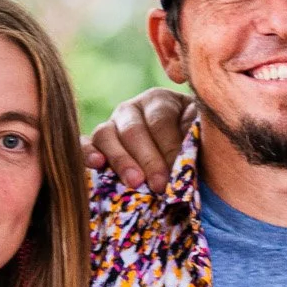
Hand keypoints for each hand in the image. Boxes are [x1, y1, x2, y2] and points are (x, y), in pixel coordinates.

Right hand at [82, 88, 196, 192]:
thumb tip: (190, 159)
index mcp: (160, 101)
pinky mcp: (96, 143)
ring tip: (135, 182)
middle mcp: (131, 109)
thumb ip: (196, 141)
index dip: (169, 148)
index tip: (177, 172)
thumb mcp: (201, 136)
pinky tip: (97, 164)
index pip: (161, 122)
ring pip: (107, 135)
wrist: (183, 150)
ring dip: (121, 160)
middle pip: (134, 130)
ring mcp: (110, 125)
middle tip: (159, 185)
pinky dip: (87, 152)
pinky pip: (85, 144)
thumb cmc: (195, 144)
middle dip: (148, 159)